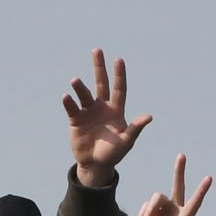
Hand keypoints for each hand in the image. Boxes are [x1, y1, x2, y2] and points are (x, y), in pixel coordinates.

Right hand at [61, 49, 151, 189]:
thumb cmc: (114, 153)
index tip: (119, 59)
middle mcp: (101, 107)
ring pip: (84, 95)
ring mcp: (88, 112)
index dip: (119, 75)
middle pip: (101, 83)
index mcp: (115, 110)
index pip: (118, 89)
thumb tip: (149, 116)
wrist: (95, 164)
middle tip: (97, 50)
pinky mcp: (76, 120)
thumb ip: (136, 128)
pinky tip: (66, 97)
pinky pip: (72, 108)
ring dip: (80, 87)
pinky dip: (69, 102)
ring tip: (75, 80)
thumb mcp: (127, 141)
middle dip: (99, 67)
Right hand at [133, 153, 212, 215]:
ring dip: (147, 212)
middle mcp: (175, 210)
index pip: (194, 203)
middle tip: (182, 155)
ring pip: (155, 198)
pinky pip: (145, 206)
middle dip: (179, 171)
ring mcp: (163, 209)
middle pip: (177, 186)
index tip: (209, 178)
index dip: (201, 191)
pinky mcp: (151, 211)